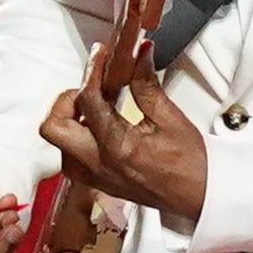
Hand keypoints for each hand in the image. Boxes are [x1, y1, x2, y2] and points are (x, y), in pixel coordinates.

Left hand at [39, 58, 209, 230]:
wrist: (200, 196)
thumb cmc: (191, 166)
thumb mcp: (170, 118)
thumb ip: (146, 85)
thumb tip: (139, 56)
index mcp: (117, 147)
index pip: (87, 100)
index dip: (91, 71)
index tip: (100, 57)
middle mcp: (98, 164)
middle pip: (53, 126)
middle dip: (65, 100)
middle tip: (88, 88)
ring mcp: (93, 176)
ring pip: (57, 142)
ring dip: (68, 119)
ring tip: (94, 106)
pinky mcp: (94, 182)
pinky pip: (68, 156)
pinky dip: (75, 136)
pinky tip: (96, 126)